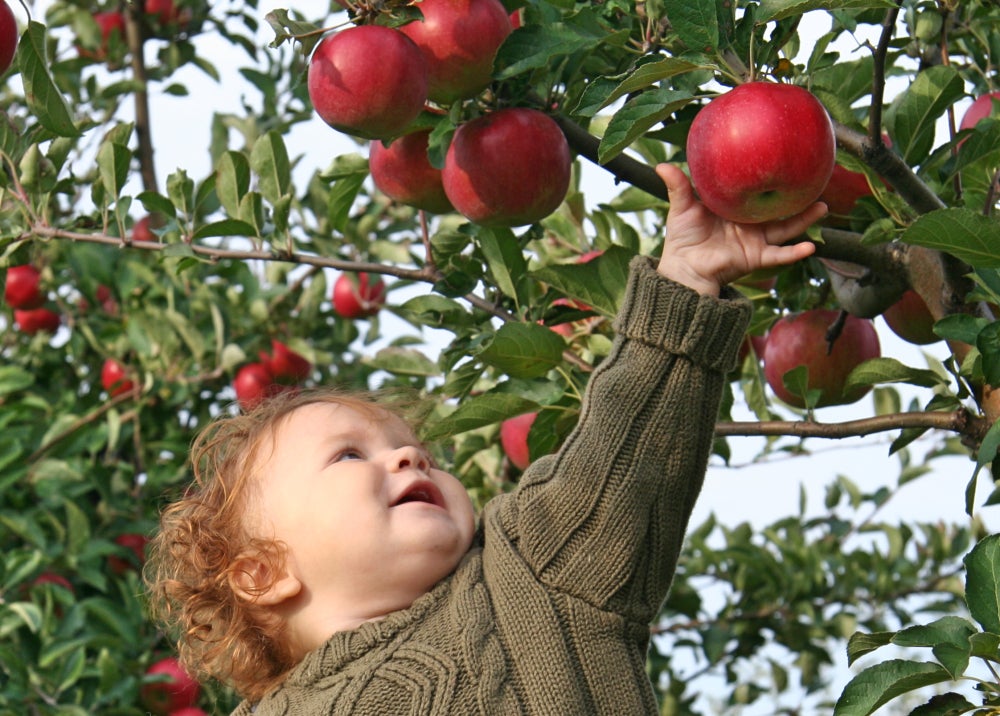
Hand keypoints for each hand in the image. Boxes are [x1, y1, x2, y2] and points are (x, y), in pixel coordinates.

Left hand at [655, 163, 822, 295]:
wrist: (684, 267)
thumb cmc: (683, 237)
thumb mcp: (682, 207)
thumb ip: (679, 186)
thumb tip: (661, 165)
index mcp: (738, 207)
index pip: (759, 189)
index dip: (773, 177)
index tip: (790, 161)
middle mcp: (752, 222)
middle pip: (781, 207)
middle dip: (799, 196)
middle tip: (818, 179)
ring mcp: (756, 239)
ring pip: (787, 228)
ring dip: (805, 219)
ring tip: (823, 207)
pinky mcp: (756, 257)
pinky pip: (779, 255)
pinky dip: (794, 253)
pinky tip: (810, 247)